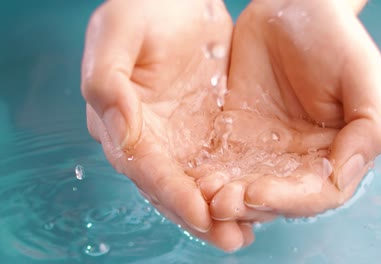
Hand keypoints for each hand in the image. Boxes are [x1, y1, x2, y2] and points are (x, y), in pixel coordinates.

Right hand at [81, 0, 253, 251]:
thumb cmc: (143, 8)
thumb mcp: (118, 33)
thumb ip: (107, 82)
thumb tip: (119, 130)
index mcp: (121, 120)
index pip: (145, 167)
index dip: (171, 193)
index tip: (200, 213)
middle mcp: (150, 137)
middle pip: (171, 186)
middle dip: (199, 215)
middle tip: (229, 238)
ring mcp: (179, 137)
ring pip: (197, 182)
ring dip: (219, 209)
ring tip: (244, 233)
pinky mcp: (206, 131)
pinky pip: (220, 163)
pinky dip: (234, 184)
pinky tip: (255, 200)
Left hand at [204, 0, 380, 220]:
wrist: (293, 4)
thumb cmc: (334, 35)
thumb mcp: (364, 75)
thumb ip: (369, 128)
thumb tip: (347, 175)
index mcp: (334, 151)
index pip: (315, 193)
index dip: (288, 200)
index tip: (256, 193)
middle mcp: (299, 158)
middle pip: (275, 197)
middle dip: (247, 204)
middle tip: (218, 202)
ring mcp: (265, 148)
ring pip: (244, 184)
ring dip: (224, 196)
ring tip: (202, 194)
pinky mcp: (235, 133)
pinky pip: (220, 160)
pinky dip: (207, 173)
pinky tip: (191, 176)